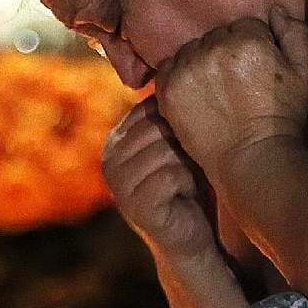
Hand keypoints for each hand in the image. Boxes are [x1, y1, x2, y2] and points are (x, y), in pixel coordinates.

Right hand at [103, 100, 217, 254]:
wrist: (192, 238)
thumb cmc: (193, 185)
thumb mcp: (179, 144)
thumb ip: (171, 116)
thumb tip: (188, 68)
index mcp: (118, 138)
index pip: (153, 107)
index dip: (182, 120)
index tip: (196, 140)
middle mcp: (110, 157)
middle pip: (159, 126)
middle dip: (187, 140)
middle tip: (197, 162)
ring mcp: (119, 182)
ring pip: (166, 149)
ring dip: (190, 162)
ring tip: (193, 177)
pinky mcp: (135, 204)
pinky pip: (171, 176)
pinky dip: (189, 183)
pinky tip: (189, 194)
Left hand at [154, 8, 307, 186]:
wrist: (251, 157)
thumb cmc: (283, 116)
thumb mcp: (304, 72)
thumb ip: (295, 33)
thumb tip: (275, 11)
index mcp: (248, 40)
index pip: (245, 25)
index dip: (254, 45)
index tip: (256, 68)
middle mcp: (213, 49)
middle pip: (216, 35)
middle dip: (226, 51)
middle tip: (235, 80)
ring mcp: (186, 69)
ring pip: (191, 49)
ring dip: (200, 61)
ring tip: (214, 88)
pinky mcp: (167, 89)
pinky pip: (168, 67)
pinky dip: (178, 75)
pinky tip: (194, 92)